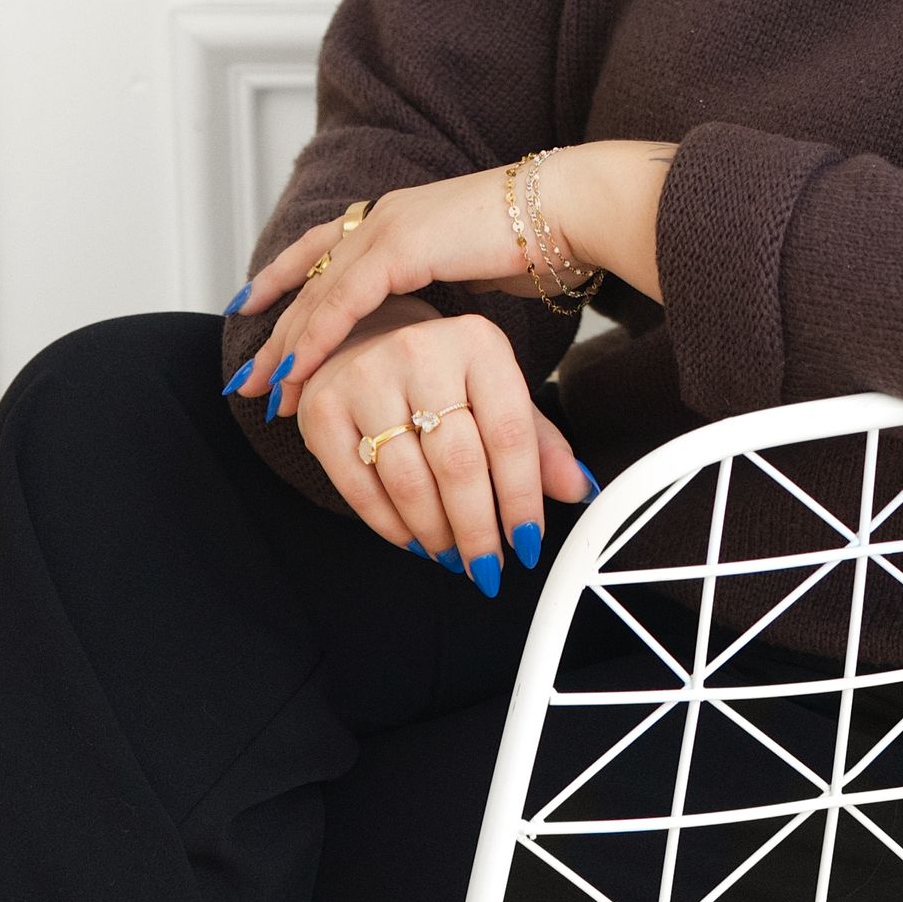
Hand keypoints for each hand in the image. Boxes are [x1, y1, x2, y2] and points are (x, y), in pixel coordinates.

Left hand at [227, 142, 674, 415]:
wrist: (569, 209)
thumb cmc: (540, 240)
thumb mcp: (474, 266)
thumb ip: (442, 287)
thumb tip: (434, 323)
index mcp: (402, 215)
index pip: (326, 248)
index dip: (287, 278)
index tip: (254, 307)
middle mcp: (386, 215)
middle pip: (310, 274)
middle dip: (274, 326)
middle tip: (248, 376)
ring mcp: (390, 226)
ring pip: (318, 291)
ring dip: (287, 344)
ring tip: (263, 389)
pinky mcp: (400, 246)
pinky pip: (342, 300)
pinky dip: (315, 339)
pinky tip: (297, 370)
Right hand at [290, 295, 592, 582]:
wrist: (364, 335)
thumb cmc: (444, 373)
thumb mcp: (498, 393)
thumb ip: (540, 442)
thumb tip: (580, 488)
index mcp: (477, 342)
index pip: (510, 434)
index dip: (521, 499)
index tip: (529, 544)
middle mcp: (421, 351)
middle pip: (459, 463)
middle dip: (478, 529)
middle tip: (488, 566)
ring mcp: (365, 378)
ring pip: (409, 482)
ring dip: (437, 533)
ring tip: (454, 555)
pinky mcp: (322, 410)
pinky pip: (360, 488)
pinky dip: (392, 527)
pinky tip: (415, 540)